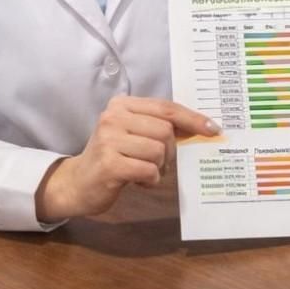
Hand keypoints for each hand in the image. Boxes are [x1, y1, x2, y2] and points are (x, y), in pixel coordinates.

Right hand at [36, 96, 218, 222]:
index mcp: (122, 105)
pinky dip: (150, 179)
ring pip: (159, 151)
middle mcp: (113, 117)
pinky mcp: (109, 164)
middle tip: (157, 164)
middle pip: (165, 131)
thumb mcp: (132, 134)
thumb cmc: (112, 157)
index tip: (212, 129)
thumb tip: (201, 127)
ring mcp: (109, 139)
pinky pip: (148, 170)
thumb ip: (158, 126)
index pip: (166, 107)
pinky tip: (138, 181)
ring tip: (143, 172)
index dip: (192, 119)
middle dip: (170, 152)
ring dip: (159, 168)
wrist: (77, 183)